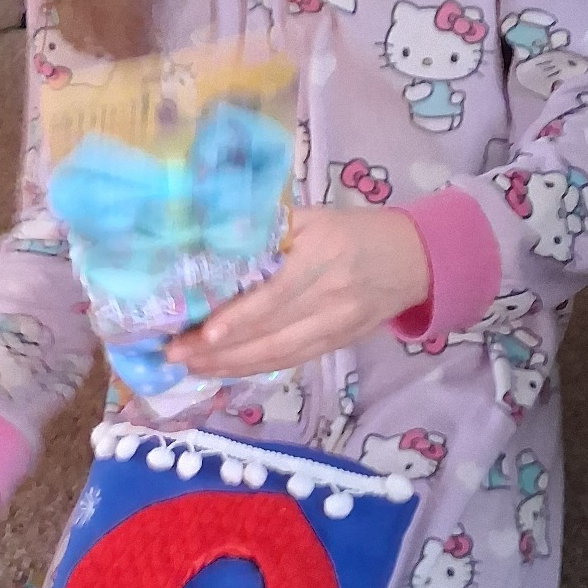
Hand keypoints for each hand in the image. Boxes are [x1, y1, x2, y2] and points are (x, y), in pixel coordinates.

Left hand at [170, 207, 429, 377]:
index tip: (202, 333)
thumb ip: (270, 227)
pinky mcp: (336, 344)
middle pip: (270, 333)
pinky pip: (291, 361)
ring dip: (231, 366)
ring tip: (191, 368)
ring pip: (278, 354)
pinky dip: (255, 368)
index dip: (239, 318)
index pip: (275, 295)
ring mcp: (334, 327)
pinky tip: (225, 371)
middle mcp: (328, 297)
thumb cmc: (352, 230)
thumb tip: (212, 236)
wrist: (411, 259)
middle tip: (175, 355)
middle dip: (219, 349)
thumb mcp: (313, 216)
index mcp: (321, 257)